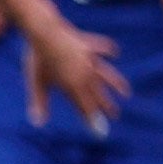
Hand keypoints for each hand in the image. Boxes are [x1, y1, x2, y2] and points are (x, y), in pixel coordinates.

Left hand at [35, 9, 126, 129]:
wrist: (44, 33)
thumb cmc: (37, 59)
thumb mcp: (37, 82)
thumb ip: (39, 103)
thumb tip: (37, 124)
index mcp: (73, 86)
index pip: (85, 107)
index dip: (92, 120)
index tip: (99, 131)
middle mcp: (86, 75)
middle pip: (98, 94)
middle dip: (106, 106)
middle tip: (114, 115)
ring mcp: (90, 60)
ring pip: (107, 75)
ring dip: (117, 84)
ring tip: (126, 93)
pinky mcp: (89, 45)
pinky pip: (102, 48)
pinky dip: (109, 51)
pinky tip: (114, 53)